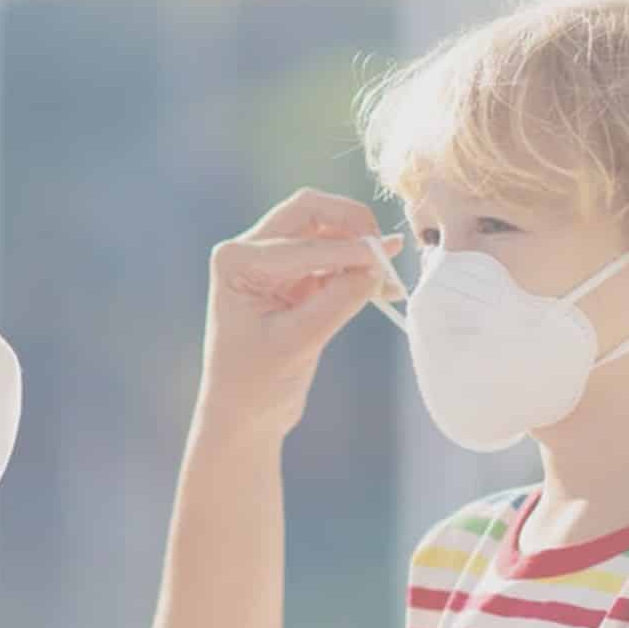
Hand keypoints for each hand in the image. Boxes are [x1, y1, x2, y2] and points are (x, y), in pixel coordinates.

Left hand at [198, 188, 403, 438]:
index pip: (302, 241)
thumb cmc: (253, 384)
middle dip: (351, 224)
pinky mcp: (294, 280)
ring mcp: (272, 262)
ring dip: (358, 246)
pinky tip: (386, 280)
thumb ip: (337, 302)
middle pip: (310, 212)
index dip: (346, 251)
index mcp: (237, 260)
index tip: (383, 266)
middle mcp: (250, 250)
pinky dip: (358, 266)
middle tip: (383, 247)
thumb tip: (376, 268)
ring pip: (324, 231)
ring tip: (391, 272)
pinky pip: (332, 259)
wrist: (243, 416)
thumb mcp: (297, 344)